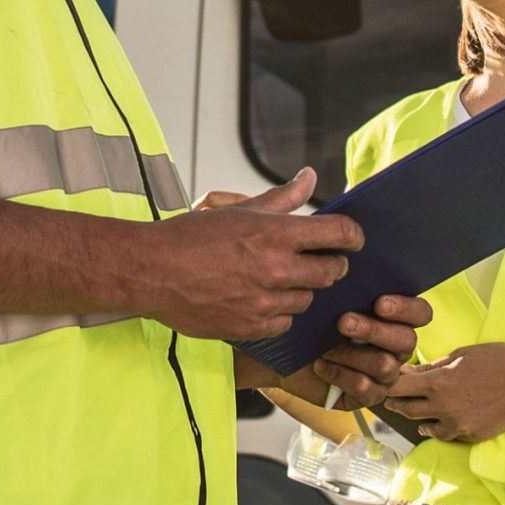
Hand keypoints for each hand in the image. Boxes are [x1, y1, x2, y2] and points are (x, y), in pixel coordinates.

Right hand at [127, 173, 360, 340]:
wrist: (151, 271)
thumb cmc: (191, 237)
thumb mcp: (239, 211)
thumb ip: (281, 198)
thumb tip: (309, 177)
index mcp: (276, 233)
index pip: (340, 233)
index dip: (353, 235)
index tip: (352, 239)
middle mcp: (277, 269)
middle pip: (332, 271)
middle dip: (330, 264)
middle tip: (318, 261)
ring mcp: (266, 302)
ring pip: (308, 299)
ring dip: (300, 289)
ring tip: (275, 279)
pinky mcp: (253, 327)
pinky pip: (285, 323)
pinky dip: (279, 313)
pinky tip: (260, 300)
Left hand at [239, 293, 432, 408]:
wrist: (280, 351)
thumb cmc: (309, 318)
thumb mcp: (328, 297)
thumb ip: (350, 284)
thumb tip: (354, 262)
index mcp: (395, 318)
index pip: (421, 313)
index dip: (407, 309)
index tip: (379, 303)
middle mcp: (394, 346)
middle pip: (407, 341)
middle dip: (375, 331)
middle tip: (343, 322)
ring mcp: (383, 373)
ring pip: (387, 366)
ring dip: (353, 355)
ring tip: (326, 348)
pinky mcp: (367, 395)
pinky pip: (368, 391)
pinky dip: (342, 375)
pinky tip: (320, 365)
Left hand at [383, 343, 504, 443]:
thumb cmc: (496, 359)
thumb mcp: (460, 356)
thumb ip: (431, 368)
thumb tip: (406, 373)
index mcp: (439, 382)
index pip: (398, 387)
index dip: (386, 385)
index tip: (381, 383)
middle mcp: (445, 407)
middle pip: (407, 409)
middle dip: (396, 403)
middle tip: (390, 399)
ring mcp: (459, 424)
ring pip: (426, 427)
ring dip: (417, 419)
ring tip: (412, 412)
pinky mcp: (473, 435)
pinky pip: (450, 434)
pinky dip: (442, 428)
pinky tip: (439, 423)